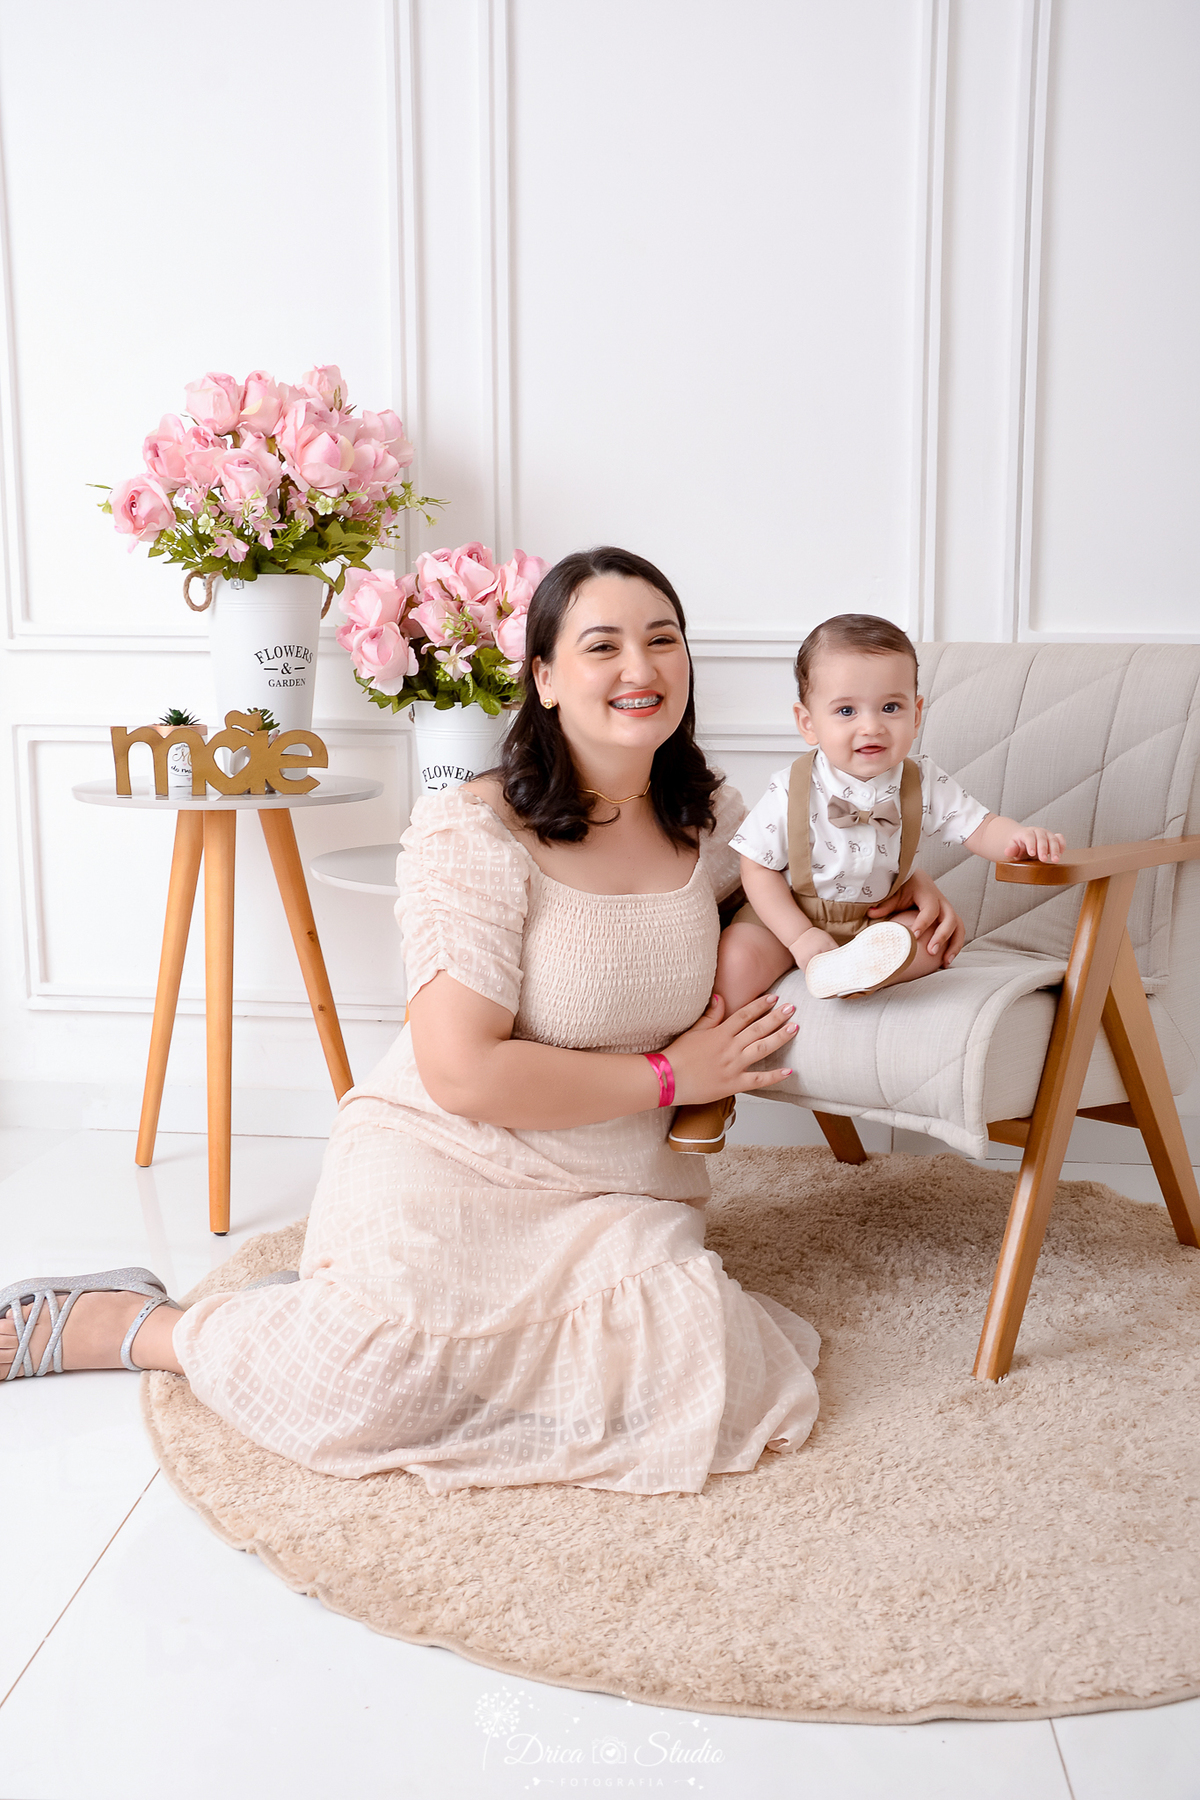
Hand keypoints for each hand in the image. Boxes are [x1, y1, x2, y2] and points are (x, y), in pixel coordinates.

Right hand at [664, 992, 798, 1104]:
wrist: (666, 1079)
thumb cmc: (677, 1056)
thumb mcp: (693, 1031)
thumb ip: (710, 1015)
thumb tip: (720, 997)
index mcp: (720, 1033)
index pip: (745, 1015)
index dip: (760, 1005)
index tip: (774, 997)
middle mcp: (729, 1048)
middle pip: (758, 1028)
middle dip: (777, 1017)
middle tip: (792, 1008)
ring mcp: (733, 1066)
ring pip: (762, 1049)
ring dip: (780, 1037)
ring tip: (795, 1028)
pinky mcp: (733, 1084)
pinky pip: (758, 1080)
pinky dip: (775, 1076)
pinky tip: (789, 1071)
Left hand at [868, 866, 964, 963]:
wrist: (914, 878)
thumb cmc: (903, 887)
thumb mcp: (894, 893)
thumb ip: (885, 904)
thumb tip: (871, 912)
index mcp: (927, 892)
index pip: (930, 908)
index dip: (923, 922)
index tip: (914, 936)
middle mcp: (941, 900)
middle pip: (950, 918)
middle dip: (942, 936)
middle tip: (931, 952)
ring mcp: (947, 908)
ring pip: (958, 926)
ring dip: (954, 944)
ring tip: (945, 962)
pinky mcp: (949, 916)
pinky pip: (958, 931)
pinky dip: (955, 945)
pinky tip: (946, 961)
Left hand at [1003, 826, 1063, 862]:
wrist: (1025, 840)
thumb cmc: (1019, 846)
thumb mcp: (1013, 848)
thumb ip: (1011, 849)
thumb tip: (1007, 851)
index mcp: (1026, 833)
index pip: (1029, 837)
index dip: (1031, 845)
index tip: (1031, 854)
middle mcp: (1038, 831)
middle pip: (1042, 838)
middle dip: (1043, 849)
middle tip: (1043, 860)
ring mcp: (1047, 834)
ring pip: (1053, 839)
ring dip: (1055, 849)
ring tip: (1055, 860)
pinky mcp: (1054, 837)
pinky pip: (1060, 839)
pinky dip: (1062, 844)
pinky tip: (1062, 852)